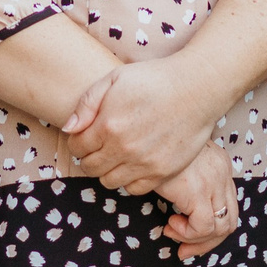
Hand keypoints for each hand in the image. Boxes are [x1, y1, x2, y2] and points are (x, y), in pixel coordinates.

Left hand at [65, 58, 228, 194]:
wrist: (196, 88)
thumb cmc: (155, 78)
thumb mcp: (115, 78)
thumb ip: (87, 104)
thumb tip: (69, 128)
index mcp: (107, 125)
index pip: (77, 147)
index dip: (77, 141)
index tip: (85, 136)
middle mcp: (123, 148)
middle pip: (90, 168)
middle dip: (89, 158)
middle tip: (98, 147)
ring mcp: (143, 163)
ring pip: (109, 181)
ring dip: (107, 170)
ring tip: (115, 156)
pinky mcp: (162, 172)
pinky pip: (134, 189)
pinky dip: (128, 180)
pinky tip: (133, 164)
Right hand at [155, 146, 237, 260]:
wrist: (146, 130)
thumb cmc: (154, 145)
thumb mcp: (176, 162)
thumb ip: (187, 182)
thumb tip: (180, 212)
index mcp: (220, 165)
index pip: (229, 208)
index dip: (211, 230)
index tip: (187, 238)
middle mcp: (223, 173)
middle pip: (230, 221)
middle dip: (206, 242)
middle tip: (183, 249)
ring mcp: (214, 182)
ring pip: (220, 228)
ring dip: (194, 239)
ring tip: (172, 230)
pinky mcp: (198, 191)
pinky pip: (203, 227)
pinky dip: (187, 233)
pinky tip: (170, 224)